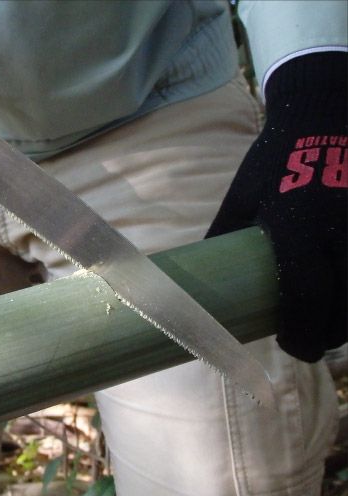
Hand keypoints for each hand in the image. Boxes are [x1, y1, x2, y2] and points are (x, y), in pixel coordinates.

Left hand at [207, 53, 346, 361]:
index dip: (301, 329)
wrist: (322, 114)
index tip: (290, 344)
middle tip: (309, 343)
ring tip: (328, 325)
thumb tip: (199, 271)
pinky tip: (344, 297)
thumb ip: (224, 234)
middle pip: (345, 306)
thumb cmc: (275, 158)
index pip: (306, 293)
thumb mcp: (242, 195)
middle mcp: (339, 230)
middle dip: (328, 334)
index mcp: (298, 225)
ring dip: (347, 318)